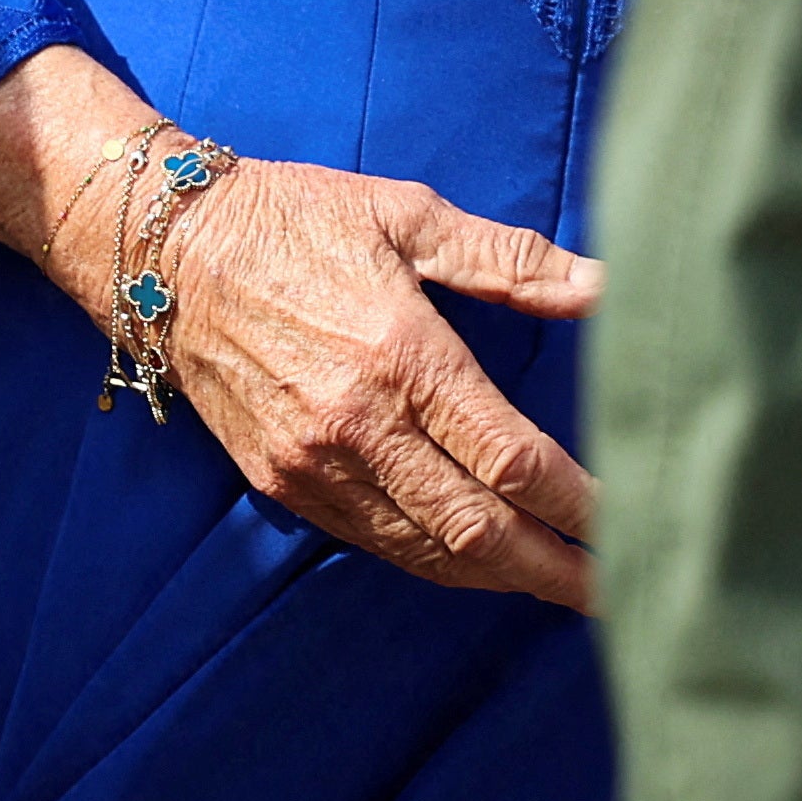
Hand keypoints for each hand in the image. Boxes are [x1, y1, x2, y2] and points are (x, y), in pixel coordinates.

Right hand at [0, 48, 602, 606]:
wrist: (171, 252)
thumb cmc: (301, 217)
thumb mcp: (408, 215)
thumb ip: (510, 261)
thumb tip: (606, 284)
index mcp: (402, 355)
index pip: (511, 457)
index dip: (577, 501)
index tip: (630, 517)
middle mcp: (358, 425)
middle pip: (475, 528)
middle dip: (552, 566)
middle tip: (618, 585)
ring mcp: (314, 465)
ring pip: (425, 550)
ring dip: (499, 577)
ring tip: (562, 583)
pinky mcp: (282, 484)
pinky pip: (375, 541)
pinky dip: (436, 561)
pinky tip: (478, 560)